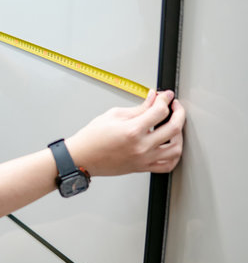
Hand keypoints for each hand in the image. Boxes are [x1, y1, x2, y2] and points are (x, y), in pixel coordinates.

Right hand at [65, 90, 185, 175]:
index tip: (166, 96)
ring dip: (180, 134)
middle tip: (174, 106)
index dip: (165, 99)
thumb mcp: (113, 115)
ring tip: (173, 125)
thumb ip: (138, 108)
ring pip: (176, 148)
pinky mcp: (143, 167)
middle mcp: (141, 146)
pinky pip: (168, 165)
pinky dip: (174, 155)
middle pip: (173, 128)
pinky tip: (171, 145)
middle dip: (178, 112)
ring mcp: (144, 159)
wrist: (82, 158)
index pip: (159, 111)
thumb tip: (152, 99)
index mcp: (132, 130)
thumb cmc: (92, 138)